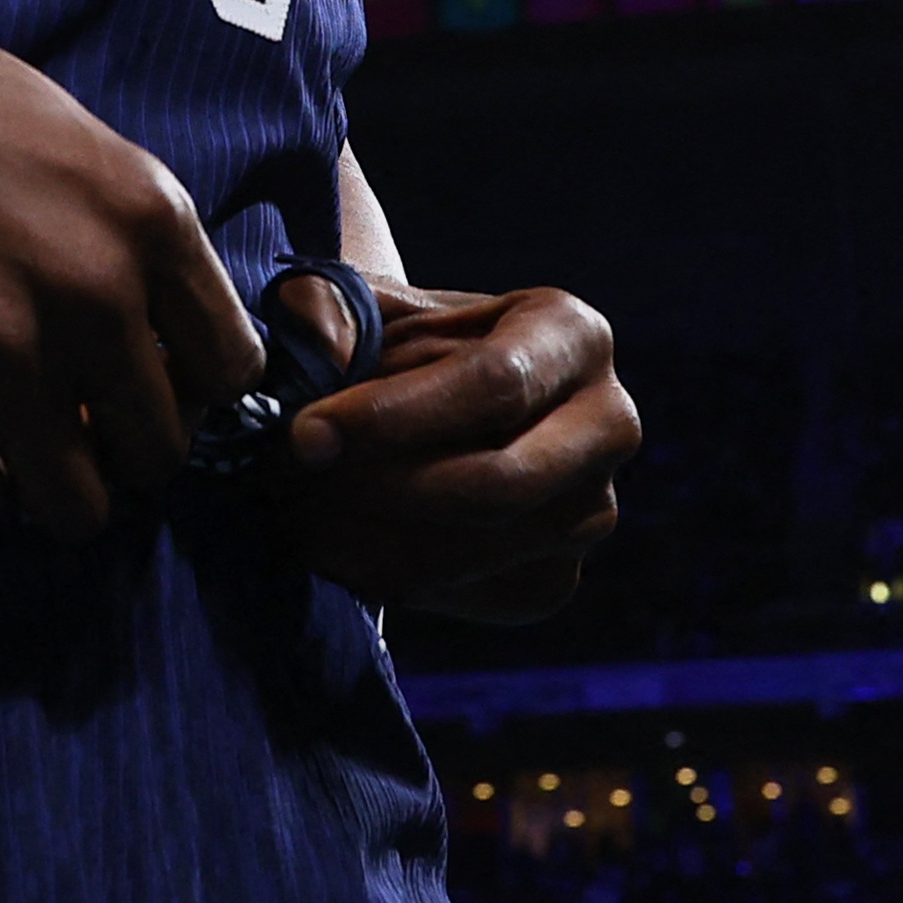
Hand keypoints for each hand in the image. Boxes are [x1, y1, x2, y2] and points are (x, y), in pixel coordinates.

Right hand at [0, 0, 261, 533]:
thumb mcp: (69, 135)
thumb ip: (121, 227)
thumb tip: (150, 315)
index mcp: (149, 213)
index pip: (232, 365)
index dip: (193, 390)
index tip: (150, 386)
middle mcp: (98, 288)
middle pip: (162, 447)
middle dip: (125, 454)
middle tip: (82, 434)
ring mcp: (8, 346)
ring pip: (79, 503)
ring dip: (56, 496)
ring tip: (26, 466)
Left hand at [281, 280, 637, 620]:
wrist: (437, 411)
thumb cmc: (405, 344)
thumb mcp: (372, 305)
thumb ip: (330, 308)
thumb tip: (321, 341)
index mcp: (574, 334)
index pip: (495, 385)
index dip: (394, 416)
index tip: (306, 435)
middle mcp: (609, 423)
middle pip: (501, 484)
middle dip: (379, 490)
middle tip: (292, 481)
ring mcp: (593, 510)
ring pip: (475, 552)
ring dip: (367, 542)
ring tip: (295, 512)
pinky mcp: (557, 578)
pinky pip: (467, 597)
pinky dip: (384, 579)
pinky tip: (333, 544)